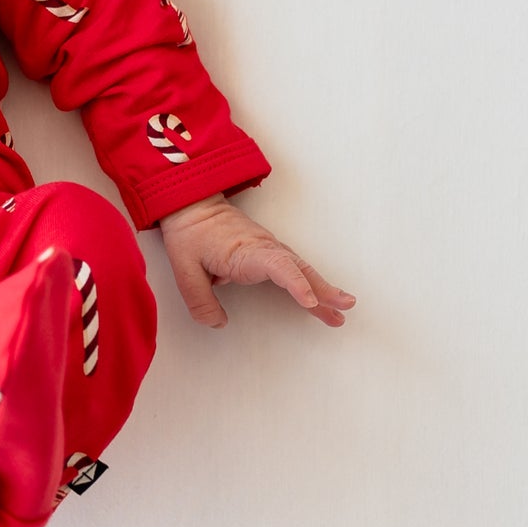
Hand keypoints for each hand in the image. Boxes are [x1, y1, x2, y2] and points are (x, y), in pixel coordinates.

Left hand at [157, 195, 353, 328]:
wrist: (190, 203)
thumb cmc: (189, 231)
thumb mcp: (184, 268)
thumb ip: (199, 300)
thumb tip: (217, 323)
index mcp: (245, 250)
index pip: (277, 265)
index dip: (295, 283)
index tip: (310, 300)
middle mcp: (263, 248)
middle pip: (299, 268)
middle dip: (323, 289)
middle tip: (344, 307)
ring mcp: (268, 248)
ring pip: (300, 268)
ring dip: (322, 288)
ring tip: (341, 311)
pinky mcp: (267, 252)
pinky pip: (293, 268)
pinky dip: (309, 283)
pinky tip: (320, 299)